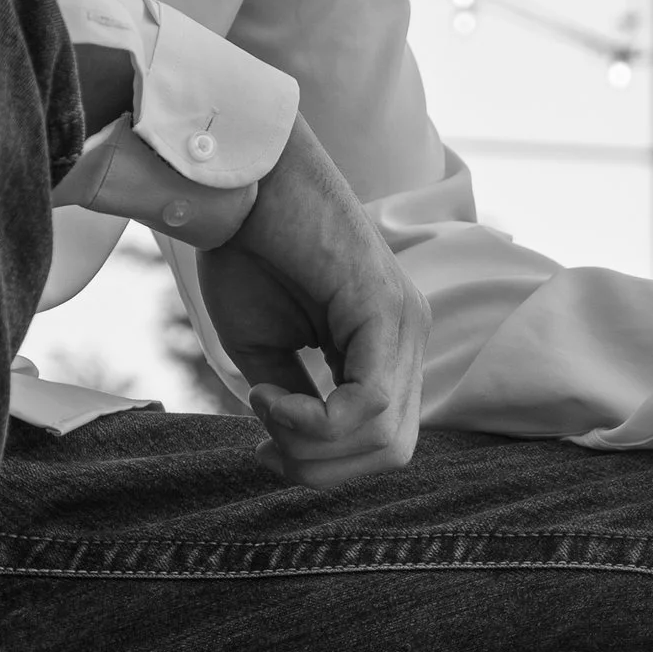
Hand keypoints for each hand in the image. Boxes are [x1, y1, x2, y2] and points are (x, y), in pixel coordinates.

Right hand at [197, 114, 428, 490]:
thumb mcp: (268, 349)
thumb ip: (295, 400)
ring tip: (264, 401)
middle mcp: (410, 338)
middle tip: (264, 443)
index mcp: (386, 347)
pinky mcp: (387, 310)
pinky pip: (368, 403)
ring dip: (309, 443)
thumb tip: (297, 446)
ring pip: (383, 438)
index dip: (322, 466)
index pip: (382, 442)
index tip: (263, 447)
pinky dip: (312, 420)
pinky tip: (269, 393)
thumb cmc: (250, 251)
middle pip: (391, 453)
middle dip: (320, 468)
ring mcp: (406, 324)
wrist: (242, 183)